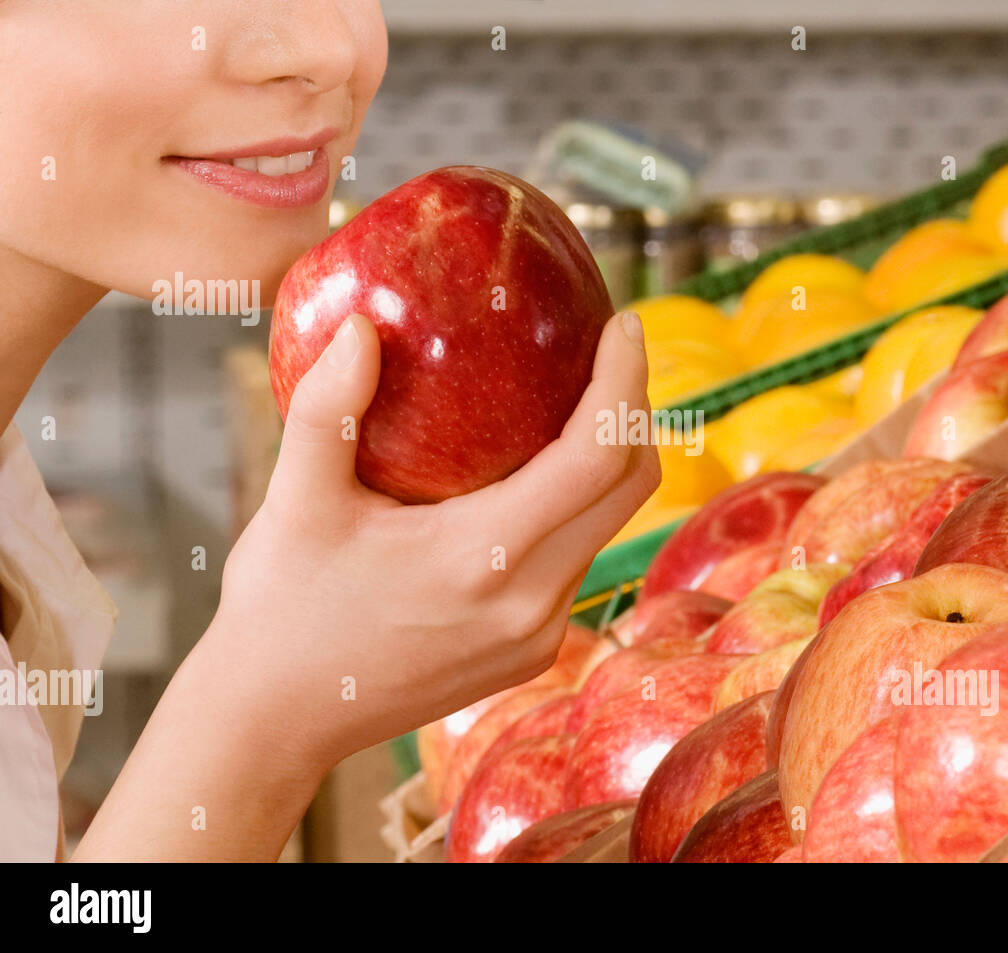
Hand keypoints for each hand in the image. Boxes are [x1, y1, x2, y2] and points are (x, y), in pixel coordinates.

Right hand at [211, 310, 657, 771]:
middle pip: (628, 489)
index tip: (623, 324)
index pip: (596, 457)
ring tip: (573, 400)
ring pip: (608, 527)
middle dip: (633, 411)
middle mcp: (530, 603)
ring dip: (606, 461)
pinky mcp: (532, 652)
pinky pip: (578, 562)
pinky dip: (576, 508)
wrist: (281, 720)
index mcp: (482, 558)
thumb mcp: (293, 503)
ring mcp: (538, 635)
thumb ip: (327, 409)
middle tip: (609, 350)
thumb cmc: (281, 608)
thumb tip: (361, 326)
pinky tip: (533, 474)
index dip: (624, 384)